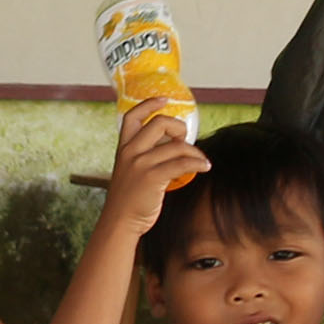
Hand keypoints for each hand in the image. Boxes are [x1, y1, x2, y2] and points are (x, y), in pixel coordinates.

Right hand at [99, 95, 209, 234]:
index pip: (132, 116)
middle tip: (184, 140)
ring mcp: (140, 165)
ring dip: (195, 152)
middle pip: (159, 123)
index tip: (164, 100)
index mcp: (123, 149)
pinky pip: (183, 163)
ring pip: (177, 146)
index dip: (149, 104)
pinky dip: (198, 163)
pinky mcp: (152, 177)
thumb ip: (144, 156)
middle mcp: (130, 153)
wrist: (118, 223)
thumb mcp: (128, 172)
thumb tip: (173, 145)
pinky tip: (204, 167)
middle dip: (179, 127)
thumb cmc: (127, 200)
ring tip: (200, 161)